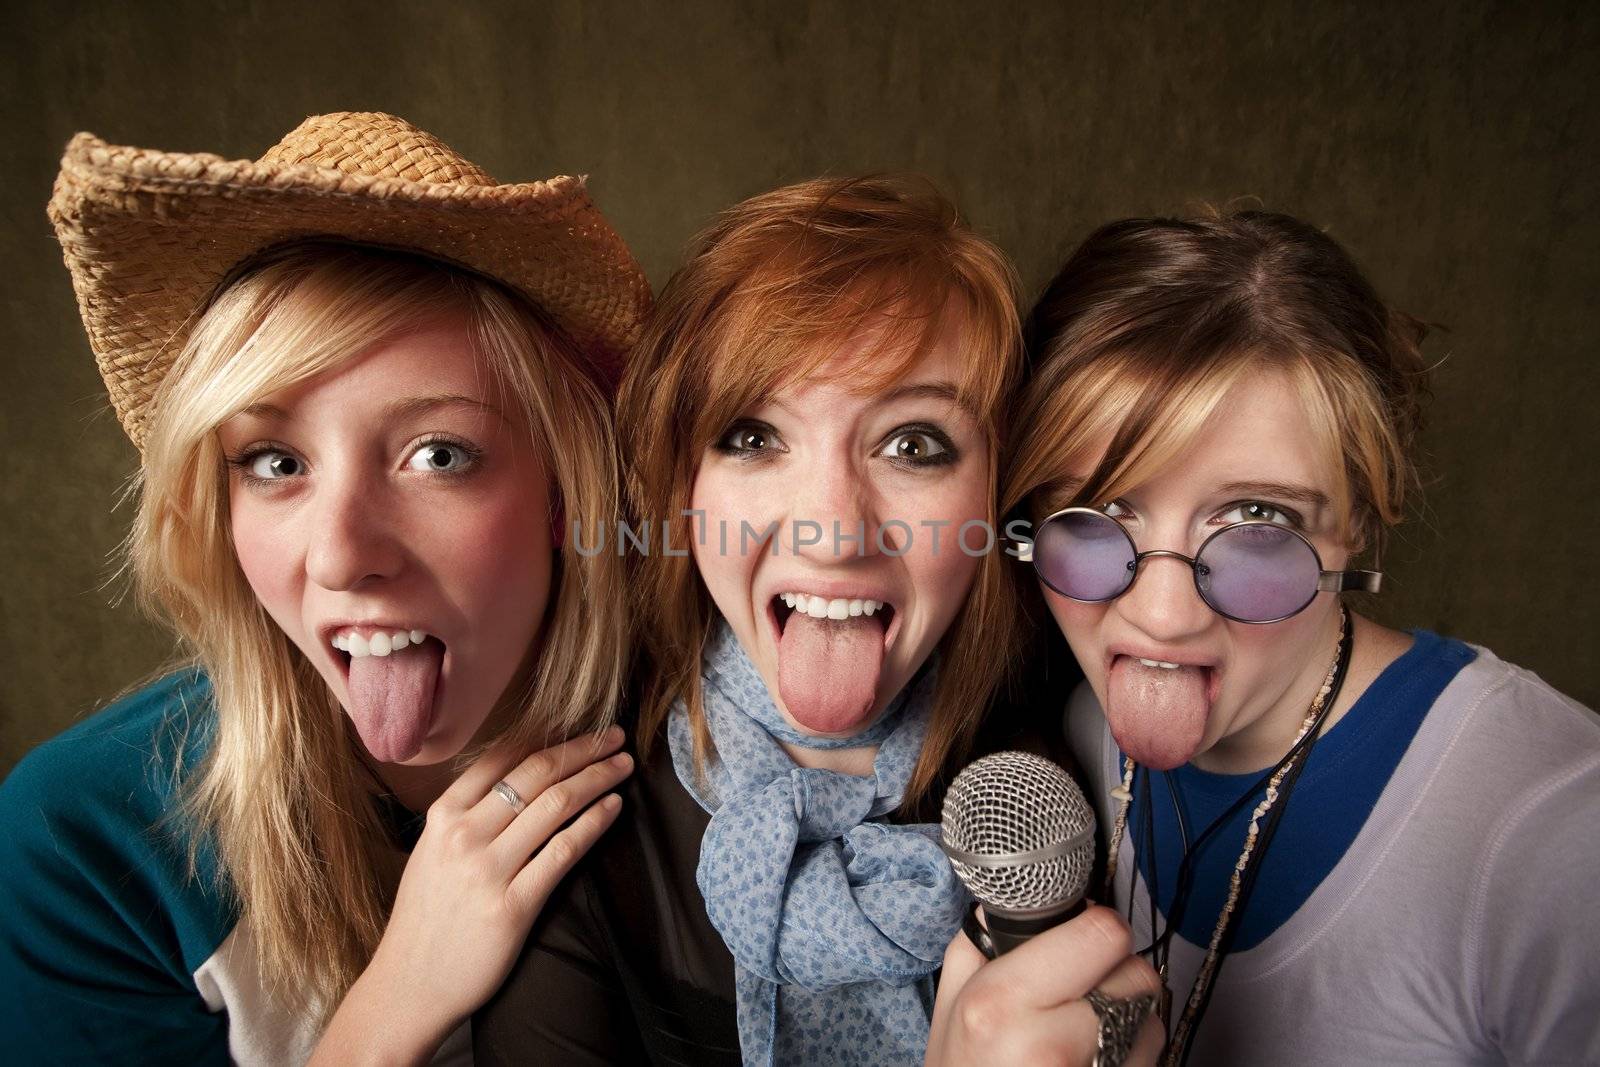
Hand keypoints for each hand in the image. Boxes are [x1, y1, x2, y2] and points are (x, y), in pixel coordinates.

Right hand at [311, 725, 631, 1065]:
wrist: (408, 987)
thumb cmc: (425, 920)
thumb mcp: (430, 852)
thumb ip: (464, 816)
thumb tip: (510, 778)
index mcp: (443, 816)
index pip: (503, 757)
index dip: (548, 735)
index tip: (579, 724)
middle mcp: (464, 835)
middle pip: (536, 773)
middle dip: (582, 749)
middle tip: (615, 737)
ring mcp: (488, 870)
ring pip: (555, 805)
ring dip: (596, 779)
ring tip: (622, 767)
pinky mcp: (513, 906)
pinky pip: (563, 851)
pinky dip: (594, 823)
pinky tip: (613, 808)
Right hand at [925, 905, 1164, 1065]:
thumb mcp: (950, 1006)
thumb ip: (980, 944)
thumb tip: (1017, 903)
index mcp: (1002, 1002)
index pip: (1103, 935)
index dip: (1097, 931)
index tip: (1083, 942)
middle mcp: (1051, 1043)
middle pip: (1139, 975)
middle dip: (1117, 976)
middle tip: (1085, 991)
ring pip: (1152, 1020)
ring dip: (1130, 1019)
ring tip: (1087, 1033)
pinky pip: (1151, 1058)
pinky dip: (1131, 1054)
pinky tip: (1092, 1060)